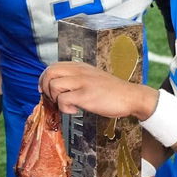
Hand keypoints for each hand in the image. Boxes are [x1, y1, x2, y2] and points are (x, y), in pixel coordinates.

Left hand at [40, 62, 157, 118]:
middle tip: (52, 99)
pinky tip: (75, 110)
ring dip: (55, 99)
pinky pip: (63, 100)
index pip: (53, 66)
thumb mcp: (92, 77)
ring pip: (54, 86)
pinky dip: (64, 108)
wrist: (131, 96)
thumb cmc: (111, 91)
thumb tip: (58, 86)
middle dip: (45, 88)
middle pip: (49, 73)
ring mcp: (82, 83)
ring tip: (66, 105)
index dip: (45, 79)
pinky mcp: (86, 96)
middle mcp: (79, 71)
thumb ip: (77, 78)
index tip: (47, 90)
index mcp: (80, 67)